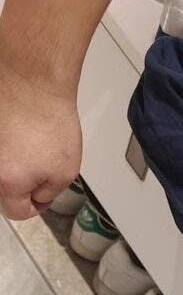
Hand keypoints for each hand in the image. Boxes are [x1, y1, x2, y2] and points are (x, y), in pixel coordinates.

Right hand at [0, 62, 81, 219]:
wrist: (32, 82)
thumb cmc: (50, 124)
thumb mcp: (64, 173)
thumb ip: (49, 193)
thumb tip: (39, 196)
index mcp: (7, 183)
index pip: (16, 212)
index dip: (35, 207)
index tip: (44, 197)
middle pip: (5, 191)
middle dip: (24, 185)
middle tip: (42, 169)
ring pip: (2, 169)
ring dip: (16, 164)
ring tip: (34, 147)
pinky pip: (0, 150)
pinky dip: (9, 147)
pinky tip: (24, 135)